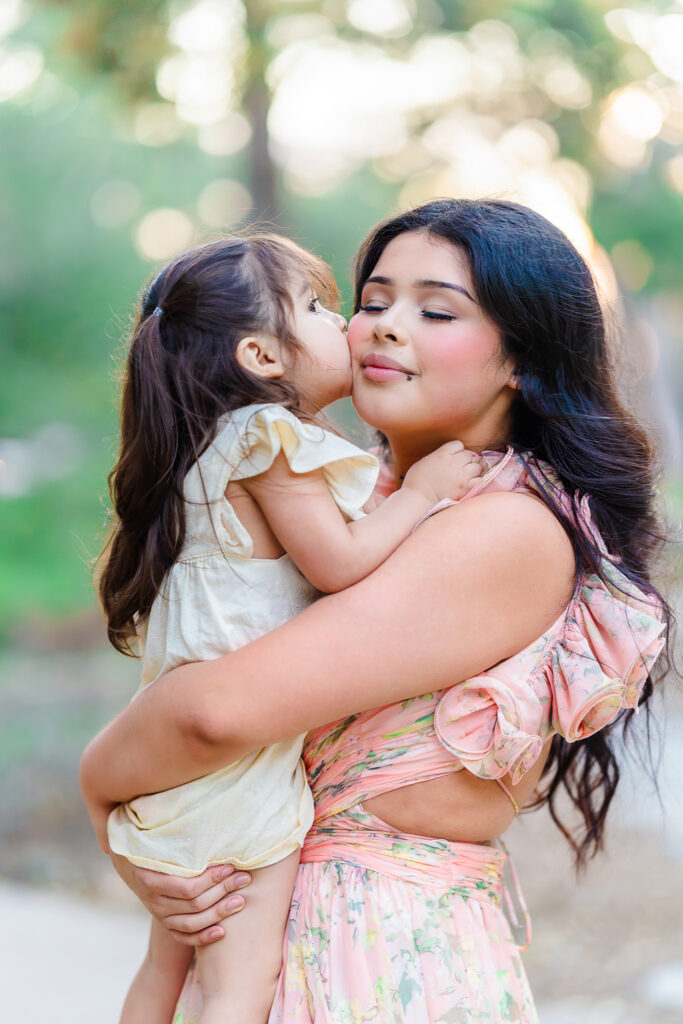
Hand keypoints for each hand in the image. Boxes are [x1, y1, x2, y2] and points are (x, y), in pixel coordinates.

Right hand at [111, 854, 251, 946]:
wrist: (129, 863)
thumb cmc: (152, 847)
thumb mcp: (161, 844)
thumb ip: (184, 845)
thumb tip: (216, 833)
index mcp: (152, 881)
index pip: (188, 888)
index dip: (212, 879)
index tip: (231, 867)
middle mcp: (154, 903)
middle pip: (194, 905)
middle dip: (223, 891)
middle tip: (244, 879)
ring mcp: (160, 916)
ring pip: (192, 923)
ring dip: (219, 913)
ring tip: (241, 901)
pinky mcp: (166, 924)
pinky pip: (184, 937)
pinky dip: (203, 937)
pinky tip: (222, 932)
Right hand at [402, 441, 482, 505]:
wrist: (418, 499)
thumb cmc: (415, 481)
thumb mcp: (423, 461)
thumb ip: (437, 456)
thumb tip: (446, 457)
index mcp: (442, 454)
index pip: (458, 445)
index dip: (456, 451)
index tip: (452, 457)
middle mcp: (454, 462)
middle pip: (468, 455)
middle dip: (464, 461)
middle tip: (459, 469)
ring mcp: (461, 475)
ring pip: (477, 467)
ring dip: (473, 470)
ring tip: (466, 476)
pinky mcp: (465, 488)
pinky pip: (479, 480)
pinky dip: (477, 481)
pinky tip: (471, 484)